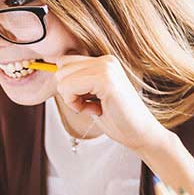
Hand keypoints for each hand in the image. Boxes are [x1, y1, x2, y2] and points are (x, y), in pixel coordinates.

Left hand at [54, 54, 169, 152]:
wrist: (141, 134)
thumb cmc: (117, 119)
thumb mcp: (92, 95)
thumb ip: (77, 81)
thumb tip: (52, 70)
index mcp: (104, 61)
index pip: (65, 62)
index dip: (69, 86)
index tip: (89, 100)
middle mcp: (106, 60)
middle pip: (61, 67)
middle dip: (69, 91)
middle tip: (92, 105)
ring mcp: (106, 67)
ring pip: (62, 78)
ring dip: (73, 99)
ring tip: (95, 107)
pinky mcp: (105, 79)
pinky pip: (69, 87)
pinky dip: (76, 104)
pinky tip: (96, 110)